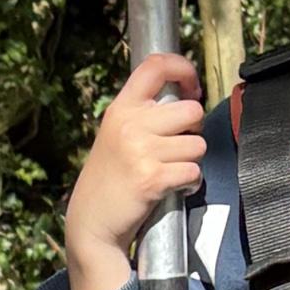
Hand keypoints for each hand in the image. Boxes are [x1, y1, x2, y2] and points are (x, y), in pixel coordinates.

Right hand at [61, 51, 208, 289]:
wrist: (91, 223)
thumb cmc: (109, 179)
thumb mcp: (116, 134)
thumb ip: (143, 114)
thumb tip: (187, 99)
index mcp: (121, 108)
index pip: (156, 66)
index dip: (184, 69)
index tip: (192, 87)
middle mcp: (130, 124)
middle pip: (192, 111)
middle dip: (193, 130)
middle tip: (176, 146)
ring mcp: (141, 151)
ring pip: (198, 144)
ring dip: (191, 160)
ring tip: (168, 170)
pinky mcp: (153, 177)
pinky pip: (193, 171)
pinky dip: (189, 183)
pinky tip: (172, 187)